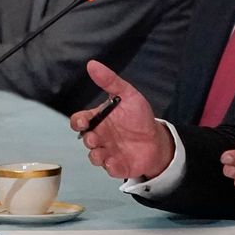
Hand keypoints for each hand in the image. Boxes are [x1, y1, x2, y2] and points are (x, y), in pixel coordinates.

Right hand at [71, 60, 172, 179]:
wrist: (158, 139)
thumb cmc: (139, 117)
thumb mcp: (128, 94)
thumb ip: (110, 81)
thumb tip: (92, 64)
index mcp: (98, 120)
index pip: (79, 121)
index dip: (77, 122)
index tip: (83, 122)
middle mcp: (100, 137)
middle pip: (85, 140)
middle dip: (88, 140)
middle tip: (96, 139)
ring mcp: (108, 152)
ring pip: (94, 157)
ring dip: (96, 156)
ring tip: (104, 154)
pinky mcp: (118, 166)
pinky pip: (110, 169)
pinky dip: (111, 167)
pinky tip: (116, 161)